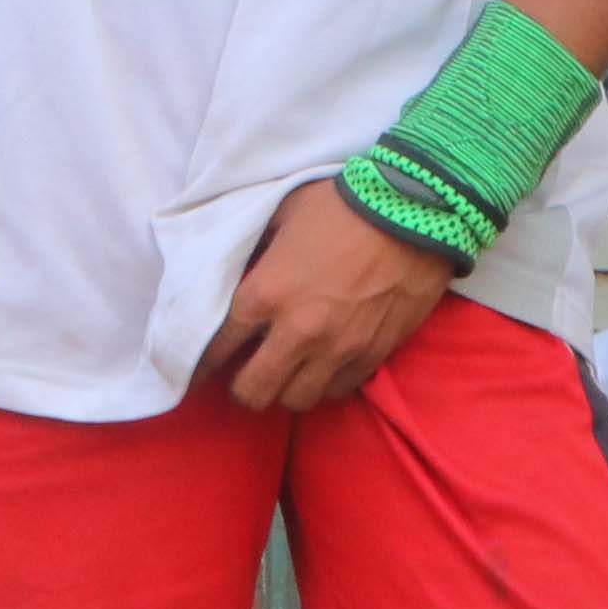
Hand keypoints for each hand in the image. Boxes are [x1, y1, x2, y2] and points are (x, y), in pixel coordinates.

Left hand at [203, 177, 460, 413]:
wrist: (411, 213)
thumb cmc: (339, 208)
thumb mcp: (279, 219)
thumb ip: (254, 255)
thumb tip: (237, 274)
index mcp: (264, 294)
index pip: (218, 346)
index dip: (201, 363)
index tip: (196, 370)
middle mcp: (297, 331)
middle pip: (253, 391)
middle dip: (241, 388)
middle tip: (242, 376)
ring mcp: (338, 349)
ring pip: (297, 400)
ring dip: (284, 390)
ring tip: (283, 374)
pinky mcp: (373, 356)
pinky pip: (338, 391)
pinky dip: (324, 385)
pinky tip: (321, 368)